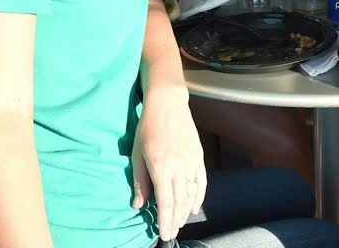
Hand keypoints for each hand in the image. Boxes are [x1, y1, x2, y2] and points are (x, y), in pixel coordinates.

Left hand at [131, 86, 205, 241]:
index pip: (164, 202)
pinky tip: (193, 207)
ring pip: (191, 194)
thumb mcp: (137, 153)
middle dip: (175, 220)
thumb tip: (138, 205)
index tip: (164, 234)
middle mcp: (178, 166)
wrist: (168, 104)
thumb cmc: (148, 127)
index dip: (164, 220)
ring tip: (180, 223)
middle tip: (171, 234)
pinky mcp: (198, 156)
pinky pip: (201, 182)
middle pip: (179, 201)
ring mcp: (191, 161)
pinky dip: (199, 197)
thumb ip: (140, 181)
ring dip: (186, 212)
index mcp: (160, 166)